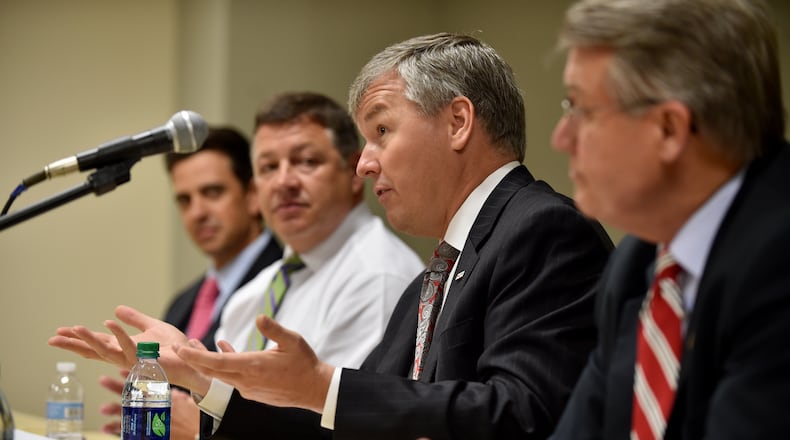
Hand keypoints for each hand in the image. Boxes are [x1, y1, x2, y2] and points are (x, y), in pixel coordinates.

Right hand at [48, 305, 210, 390]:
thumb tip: (116, 309)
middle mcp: (125, 356)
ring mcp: (134, 360)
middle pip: (94, 350)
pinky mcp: (146, 360)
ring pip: (107, 351)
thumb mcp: (152, 326)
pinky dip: (119, 335)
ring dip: (90, 339)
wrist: (191, 358)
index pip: (96, 343)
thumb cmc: (174, 347)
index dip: (77, 339)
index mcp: (124, 347)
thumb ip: (135, 319)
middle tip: (53, 337)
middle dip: (74, 344)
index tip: (59, 332)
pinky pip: (130, 347)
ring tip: (75, 328)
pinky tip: (108, 323)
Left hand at [98, 371, 199, 439]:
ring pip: (126, 412)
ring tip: (102, 407)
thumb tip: (174, 391)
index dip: (132, 375)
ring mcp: (148, 419)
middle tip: (103, 380)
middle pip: (130, 395)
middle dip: (116, 387)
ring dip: (113, 409)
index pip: (144, 382)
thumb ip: (177, 395)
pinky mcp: (146, 431)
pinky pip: (128, 430)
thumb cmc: (192, 416)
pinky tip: (106, 427)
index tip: (120, 369)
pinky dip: (116, 429)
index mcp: (162, 396)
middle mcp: (152, 406)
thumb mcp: (186, 400)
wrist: (195, 432)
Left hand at [174, 316, 334, 412]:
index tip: (180, 349)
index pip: (216, 363)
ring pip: (222, 374)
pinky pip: (233, 377)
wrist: (314, 390)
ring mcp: (249, 388)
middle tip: (179, 347)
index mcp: (253, 366)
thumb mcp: (292, 341)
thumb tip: (259, 317)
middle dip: (194, 358)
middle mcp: (246, 380)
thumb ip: (274, 329)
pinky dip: (225, 365)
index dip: (195, 356)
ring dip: (209, 361)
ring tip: (198, 346)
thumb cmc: (305, 364)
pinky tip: (226, 351)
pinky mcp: (254, 392)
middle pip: (213, 370)